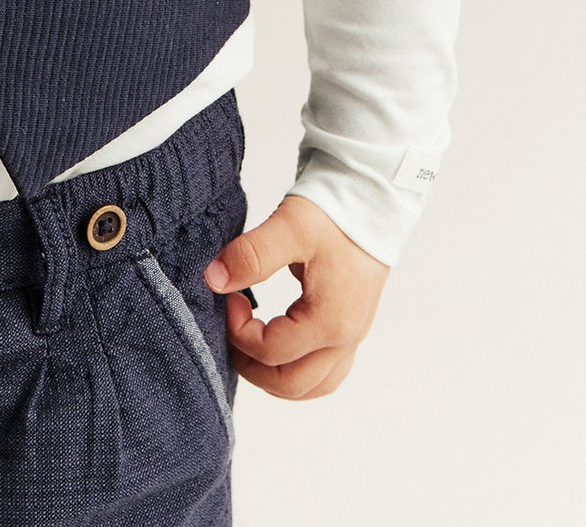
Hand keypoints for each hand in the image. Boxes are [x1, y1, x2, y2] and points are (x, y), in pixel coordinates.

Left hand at [202, 193, 389, 398]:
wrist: (371, 199)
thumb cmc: (333, 213)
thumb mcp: (288, 227)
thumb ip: (251, 255)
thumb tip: (214, 279)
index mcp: (330, 320)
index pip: (271, 352)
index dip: (238, 331)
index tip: (229, 297)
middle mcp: (346, 338)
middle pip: (290, 383)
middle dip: (251, 365)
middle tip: (230, 330)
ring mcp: (353, 337)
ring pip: (311, 386)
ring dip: (274, 376)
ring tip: (249, 344)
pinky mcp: (352, 328)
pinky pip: (326, 373)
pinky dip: (298, 371)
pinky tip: (278, 347)